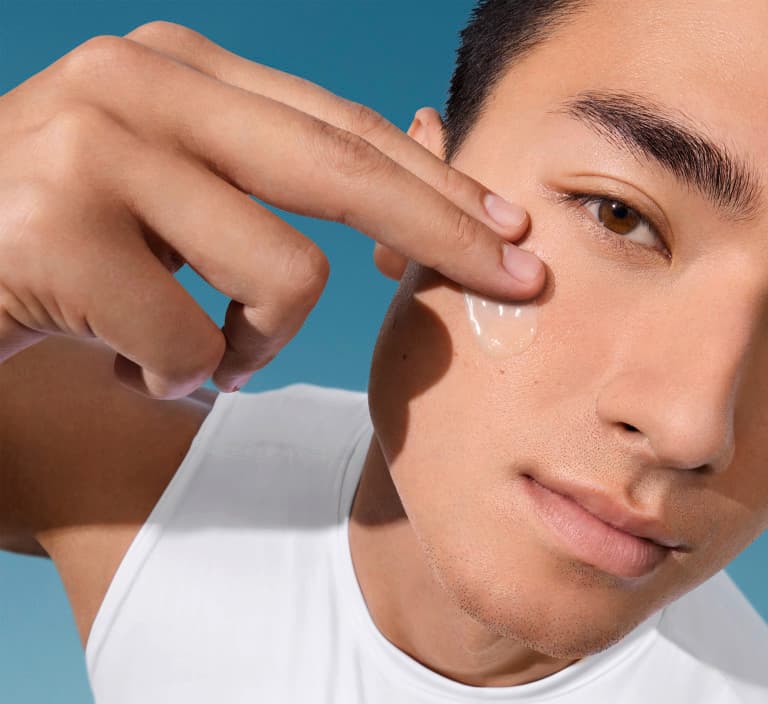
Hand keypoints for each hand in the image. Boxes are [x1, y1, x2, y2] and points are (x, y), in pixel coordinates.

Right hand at [0, 22, 543, 395]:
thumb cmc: (58, 249)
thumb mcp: (164, 193)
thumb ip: (259, 188)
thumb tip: (401, 226)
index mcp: (179, 69)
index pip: (343, 127)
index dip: (439, 184)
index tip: (514, 229)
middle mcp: (139, 84)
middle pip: (345, 169)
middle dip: (446, 237)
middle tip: (518, 284)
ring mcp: (95, 148)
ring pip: (284, 276)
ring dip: (253, 346)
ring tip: (195, 357)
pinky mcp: (59, 230)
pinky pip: (193, 347)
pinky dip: (176, 380)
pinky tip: (125, 365)